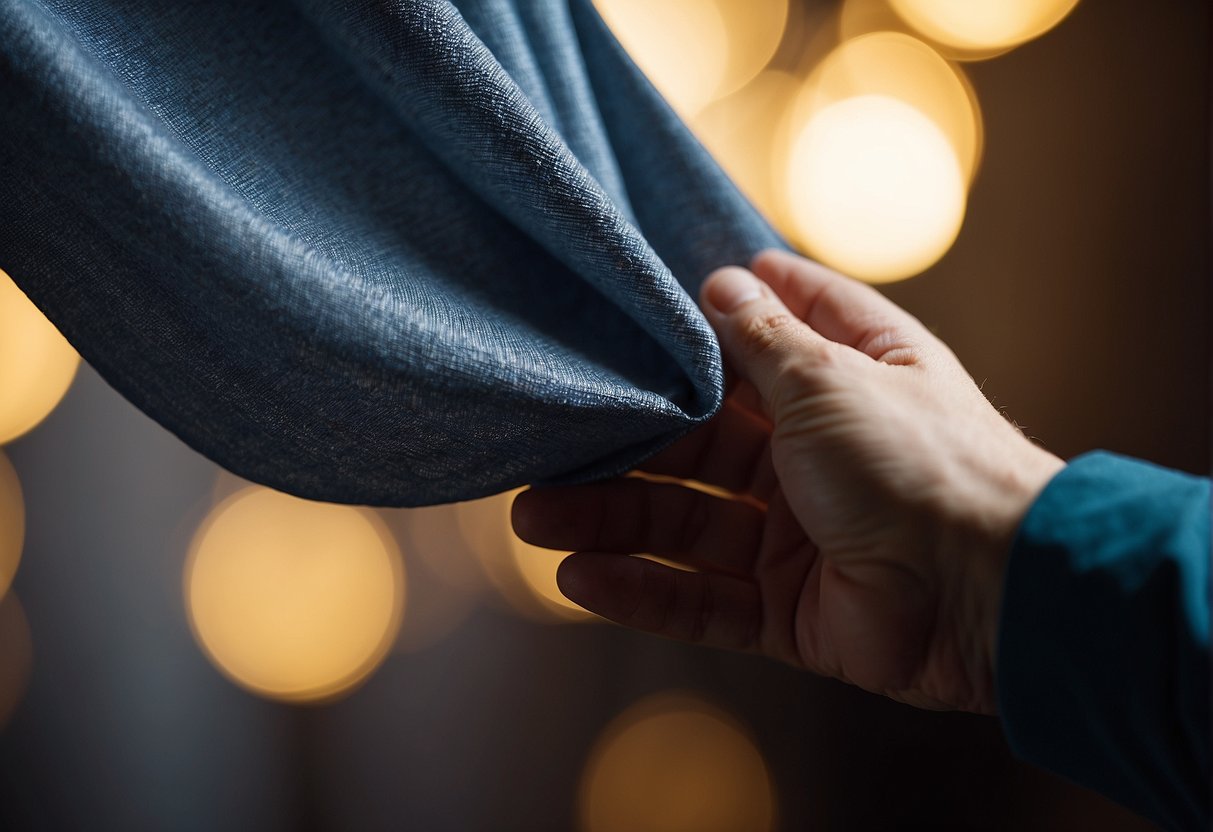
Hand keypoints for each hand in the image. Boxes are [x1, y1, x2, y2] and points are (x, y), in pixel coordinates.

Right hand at [512, 250, 1062, 713]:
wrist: (993, 592)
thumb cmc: (922, 460)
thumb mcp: (832, 378)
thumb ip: (765, 338)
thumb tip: (726, 278)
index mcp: (848, 378)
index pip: (775, 330)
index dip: (714, 315)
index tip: (642, 307)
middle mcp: (818, 451)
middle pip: (700, 443)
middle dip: (625, 445)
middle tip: (546, 445)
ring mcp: (799, 534)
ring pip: (685, 524)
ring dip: (610, 520)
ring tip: (533, 516)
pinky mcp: (786, 610)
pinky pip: (701, 599)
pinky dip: (642, 591)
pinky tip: (578, 576)